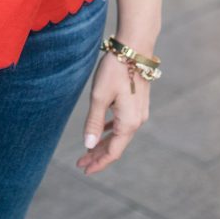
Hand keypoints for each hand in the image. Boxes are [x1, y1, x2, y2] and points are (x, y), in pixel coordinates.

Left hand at [76, 50, 149, 174]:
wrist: (135, 48)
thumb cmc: (115, 70)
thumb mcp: (99, 96)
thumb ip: (94, 121)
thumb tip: (89, 145)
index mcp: (129, 123)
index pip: (113, 152)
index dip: (98, 162)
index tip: (84, 169)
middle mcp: (137, 121)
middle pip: (116, 146)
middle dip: (98, 155)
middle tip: (80, 163)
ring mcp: (139, 113)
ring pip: (119, 135)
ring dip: (103, 143)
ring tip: (88, 151)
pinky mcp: (138, 103)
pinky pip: (123, 124)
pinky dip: (110, 131)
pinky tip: (101, 131)